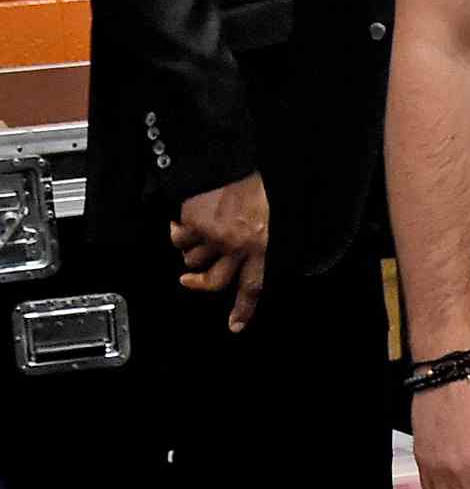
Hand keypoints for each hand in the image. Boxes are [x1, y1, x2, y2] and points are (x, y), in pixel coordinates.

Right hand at [168, 171, 269, 332]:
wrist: (229, 162)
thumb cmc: (255, 185)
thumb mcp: (272, 212)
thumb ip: (261, 234)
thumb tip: (254, 250)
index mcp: (262, 244)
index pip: (254, 284)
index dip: (244, 308)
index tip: (235, 326)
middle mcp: (237, 246)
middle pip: (214, 282)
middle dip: (198, 284)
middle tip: (189, 281)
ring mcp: (213, 237)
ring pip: (194, 260)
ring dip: (192, 250)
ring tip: (195, 234)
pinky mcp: (193, 225)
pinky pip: (179, 240)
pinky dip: (178, 232)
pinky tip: (182, 221)